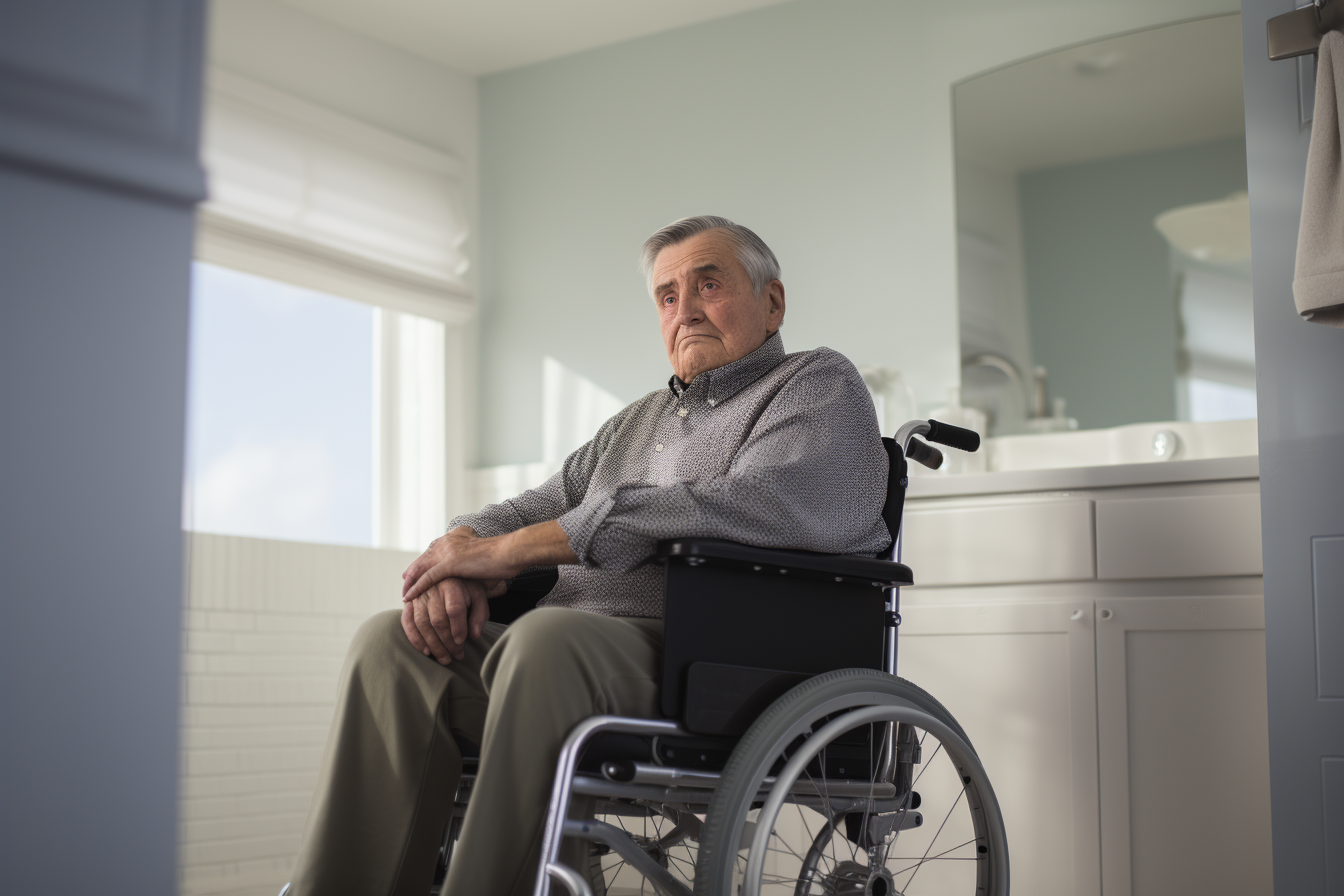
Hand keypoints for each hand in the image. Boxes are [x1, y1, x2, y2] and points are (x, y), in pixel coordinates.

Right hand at [400, 577, 491, 663]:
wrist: (448, 575)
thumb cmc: (466, 590)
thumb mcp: (478, 598)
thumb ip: (479, 615)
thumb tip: (475, 637)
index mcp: (452, 585)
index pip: (454, 609)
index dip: (458, 628)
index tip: (462, 642)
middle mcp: (433, 589)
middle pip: (438, 620)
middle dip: (448, 642)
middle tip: (458, 655)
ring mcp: (418, 596)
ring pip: (422, 624)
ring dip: (433, 645)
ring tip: (445, 659)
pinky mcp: (409, 603)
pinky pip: (407, 622)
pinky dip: (415, 638)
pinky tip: (426, 652)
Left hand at [402, 521, 578, 604]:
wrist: (512, 552)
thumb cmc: (505, 557)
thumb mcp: (485, 556)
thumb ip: (474, 561)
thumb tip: (475, 572)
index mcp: (457, 537)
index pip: (435, 550)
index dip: (424, 561)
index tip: (416, 570)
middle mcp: (449, 542)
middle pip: (425, 558)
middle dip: (413, 570)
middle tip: (404, 581)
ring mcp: (449, 551)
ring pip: (423, 568)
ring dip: (411, 581)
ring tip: (404, 593)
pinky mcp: (451, 563)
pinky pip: (429, 578)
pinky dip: (417, 588)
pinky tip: (408, 596)